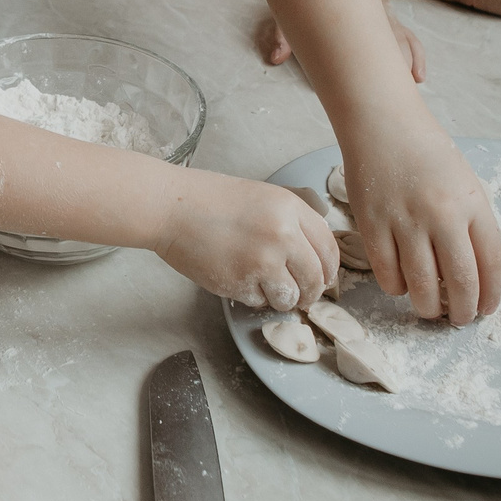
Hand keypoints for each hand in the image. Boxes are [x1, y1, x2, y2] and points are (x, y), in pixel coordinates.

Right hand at [156, 181, 337, 311]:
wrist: (171, 207)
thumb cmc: (211, 199)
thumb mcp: (263, 197)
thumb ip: (292, 221)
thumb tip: (314, 253)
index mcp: (291, 209)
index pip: (329, 249)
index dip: (329, 269)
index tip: (324, 277)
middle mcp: (283, 235)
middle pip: (317, 278)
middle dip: (312, 292)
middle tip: (302, 295)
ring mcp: (262, 261)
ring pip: (292, 297)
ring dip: (283, 299)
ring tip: (267, 287)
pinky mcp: (240, 283)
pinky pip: (262, 303)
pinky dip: (254, 298)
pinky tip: (240, 279)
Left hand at [258, 12, 424, 80]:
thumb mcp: (289, 12)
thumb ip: (282, 33)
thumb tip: (276, 59)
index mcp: (349, 13)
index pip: (360, 32)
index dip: (364, 54)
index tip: (364, 82)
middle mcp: (372, 15)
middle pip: (389, 37)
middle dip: (395, 62)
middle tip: (394, 91)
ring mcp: (385, 19)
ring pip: (404, 39)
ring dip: (409, 62)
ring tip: (412, 86)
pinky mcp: (392, 24)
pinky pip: (410, 40)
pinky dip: (416, 57)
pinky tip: (417, 78)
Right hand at [347, 135, 500, 323]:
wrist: (382, 124)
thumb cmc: (427, 154)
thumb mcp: (464, 184)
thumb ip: (471, 225)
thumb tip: (469, 276)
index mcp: (472, 203)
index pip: (491, 263)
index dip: (490, 294)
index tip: (485, 308)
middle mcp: (441, 214)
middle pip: (460, 280)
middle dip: (462, 311)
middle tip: (459, 319)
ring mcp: (405, 220)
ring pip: (422, 285)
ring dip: (428, 307)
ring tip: (429, 309)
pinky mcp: (372, 224)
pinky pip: (387, 273)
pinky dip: (397, 287)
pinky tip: (402, 284)